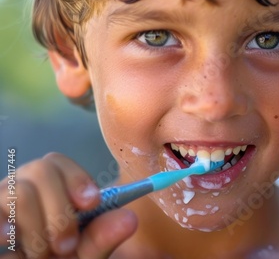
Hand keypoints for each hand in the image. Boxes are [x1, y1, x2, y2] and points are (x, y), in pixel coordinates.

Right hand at [0, 153, 136, 258]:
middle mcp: (25, 188)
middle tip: (67, 245)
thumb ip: (103, 237)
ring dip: (35, 229)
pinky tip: (11, 239)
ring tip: (42, 255)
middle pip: (41, 169)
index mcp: (50, 188)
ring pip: (20, 191)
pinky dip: (5, 226)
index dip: (77, 179)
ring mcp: (3, 202)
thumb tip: (130, 218)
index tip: (92, 203)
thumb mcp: (84, 254)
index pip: (59, 163)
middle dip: (59, 209)